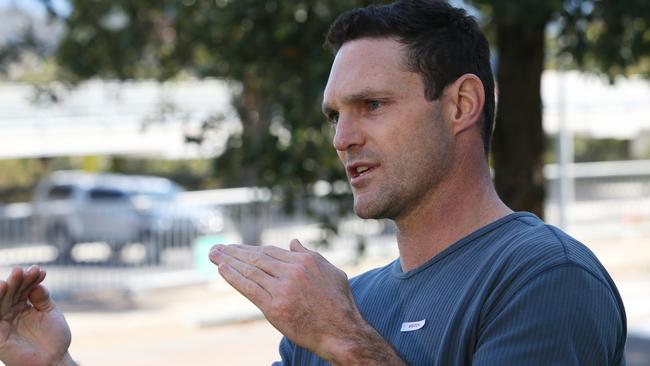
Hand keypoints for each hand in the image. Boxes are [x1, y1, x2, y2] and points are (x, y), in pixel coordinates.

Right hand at [0, 266, 74, 365]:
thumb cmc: (54, 338)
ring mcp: (4, 323)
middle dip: (18, 280)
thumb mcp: (50, 312)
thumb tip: (36, 284)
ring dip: (7, 287)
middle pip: (11, 292)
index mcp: (23, 306)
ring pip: (1, 301)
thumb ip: (43, 298)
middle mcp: (11, 313)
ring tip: (16, 275)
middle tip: (26, 270)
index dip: (30, 279)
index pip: (23, 289)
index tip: (40, 271)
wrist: (55, 359)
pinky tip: (3, 288)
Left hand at [209, 240, 404, 364]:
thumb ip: (310, 255)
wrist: (341, 332)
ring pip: (251, 270)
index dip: (252, 250)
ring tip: (214, 254)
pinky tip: (222, 269)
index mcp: (305, 261)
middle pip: (257, 257)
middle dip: (235, 251)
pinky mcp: (274, 306)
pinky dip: (234, 277)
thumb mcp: (331, 272)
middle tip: (218, 247)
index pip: (271, 251)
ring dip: (229, 260)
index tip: (238, 249)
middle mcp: (293, 271)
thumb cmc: (340, 304)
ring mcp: (283, 288)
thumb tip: (293, 242)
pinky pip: (249, 288)